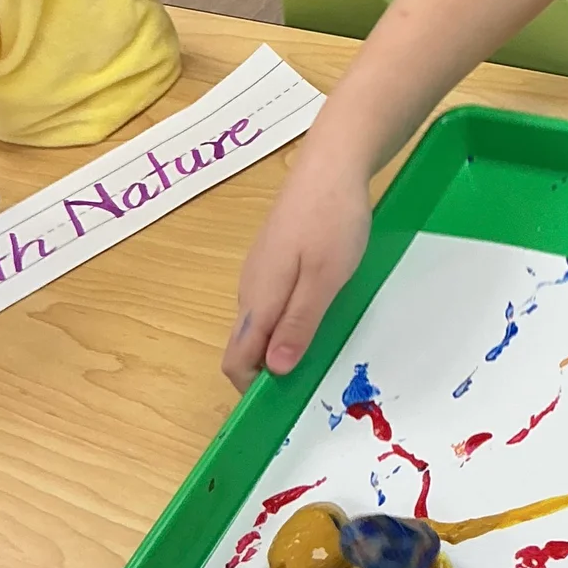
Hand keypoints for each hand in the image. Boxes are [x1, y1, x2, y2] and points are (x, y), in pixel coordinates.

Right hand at [222, 147, 370, 391]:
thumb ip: (299, 324)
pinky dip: (290, 321)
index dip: (252, 388)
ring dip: (283, 345)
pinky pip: (273, 304)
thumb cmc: (331, 221)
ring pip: (261, 324)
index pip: (235, 359)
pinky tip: (320, 313)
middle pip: (246, 345)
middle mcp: (250, 289)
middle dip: (270, 370)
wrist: (331, 164)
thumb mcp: (324, 280)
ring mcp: (261, 272)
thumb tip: (275, 370)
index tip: (284, 402)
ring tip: (322, 350)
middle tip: (313, 378)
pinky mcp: (275, 259)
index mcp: (258, 299)